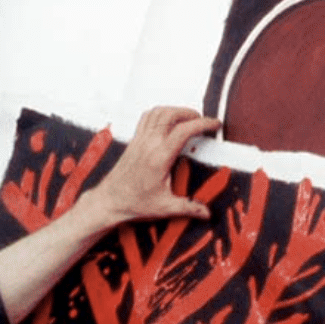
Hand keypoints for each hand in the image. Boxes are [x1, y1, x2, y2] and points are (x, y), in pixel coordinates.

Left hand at [85, 106, 220, 226]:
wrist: (110, 201)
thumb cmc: (134, 203)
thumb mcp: (165, 208)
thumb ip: (189, 208)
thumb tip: (206, 212)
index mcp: (160, 157)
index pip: (184, 130)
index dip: (203, 123)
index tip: (215, 125)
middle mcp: (149, 144)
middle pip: (171, 114)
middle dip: (191, 114)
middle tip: (202, 122)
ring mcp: (140, 140)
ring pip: (159, 112)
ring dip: (176, 111)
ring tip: (188, 119)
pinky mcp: (134, 140)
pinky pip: (147, 117)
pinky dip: (160, 113)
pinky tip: (167, 122)